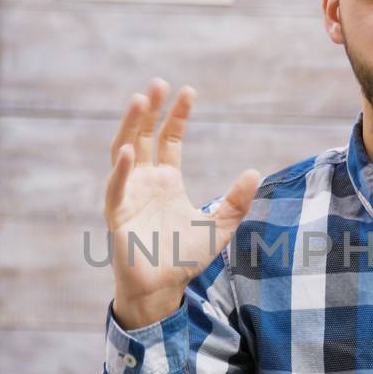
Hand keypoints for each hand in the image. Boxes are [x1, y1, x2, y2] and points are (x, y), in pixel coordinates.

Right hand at [104, 79, 259, 328]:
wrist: (161, 289)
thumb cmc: (184, 258)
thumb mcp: (220, 227)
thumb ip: (236, 201)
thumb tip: (256, 172)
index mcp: (167, 180)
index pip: (168, 139)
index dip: (177, 115)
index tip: (188, 90)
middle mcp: (144, 182)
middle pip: (143, 136)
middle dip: (150, 110)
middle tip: (158, 84)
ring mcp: (128, 195)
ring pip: (123, 152)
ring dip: (130, 126)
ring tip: (140, 101)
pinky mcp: (116, 215)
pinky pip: (116, 188)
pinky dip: (121, 170)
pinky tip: (129, 151)